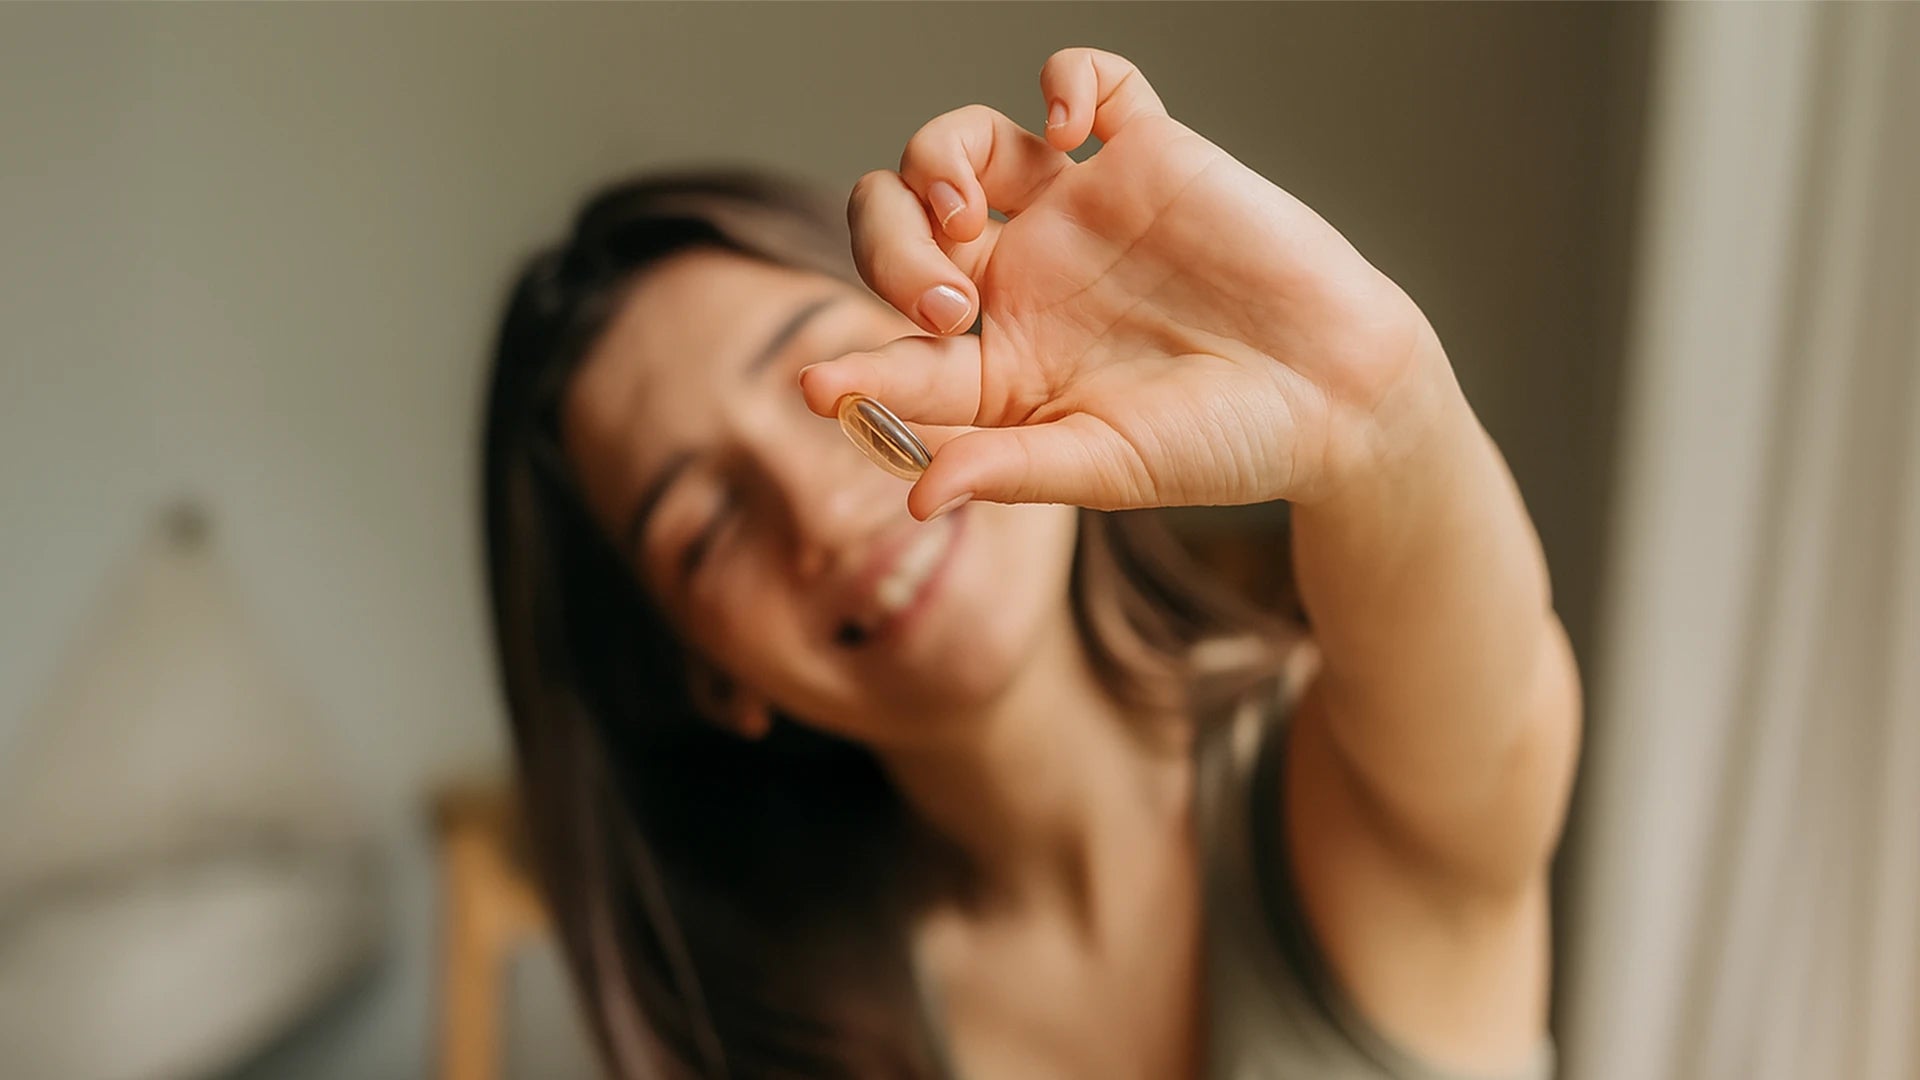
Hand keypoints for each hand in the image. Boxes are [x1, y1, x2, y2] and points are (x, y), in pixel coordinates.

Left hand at [800, 48, 1458, 519]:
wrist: (1339, 400)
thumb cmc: (1224, 445)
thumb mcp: (1107, 466)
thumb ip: (1009, 469)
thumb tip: (914, 494)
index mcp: (999, 362)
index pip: (898, 351)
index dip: (853, 368)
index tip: (818, 385)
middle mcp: (1023, 277)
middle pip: (900, 227)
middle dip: (888, 253)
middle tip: (941, 305)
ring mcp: (1080, 211)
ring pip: (962, 146)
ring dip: (933, 161)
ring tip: (961, 211)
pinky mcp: (1147, 156)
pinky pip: (1091, 84)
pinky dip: (1068, 80)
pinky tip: (1071, 127)